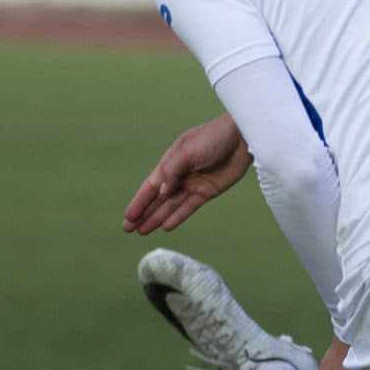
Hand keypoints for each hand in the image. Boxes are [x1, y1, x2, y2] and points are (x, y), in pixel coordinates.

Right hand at [122, 114, 250, 234]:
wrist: (242, 138)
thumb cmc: (213, 137)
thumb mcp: (188, 151)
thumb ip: (173, 171)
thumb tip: (161, 192)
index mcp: (170, 162)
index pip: (150, 186)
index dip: (138, 202)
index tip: (127, 216)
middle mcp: (178, 175)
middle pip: (157, 199)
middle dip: (143, 213)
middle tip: (127, 229)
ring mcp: (192, 184)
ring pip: (170, 206)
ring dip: (156, 218)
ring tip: (142, 232)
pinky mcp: (207, 192)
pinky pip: (189, 207)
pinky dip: (178, 217)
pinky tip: (166, 226)